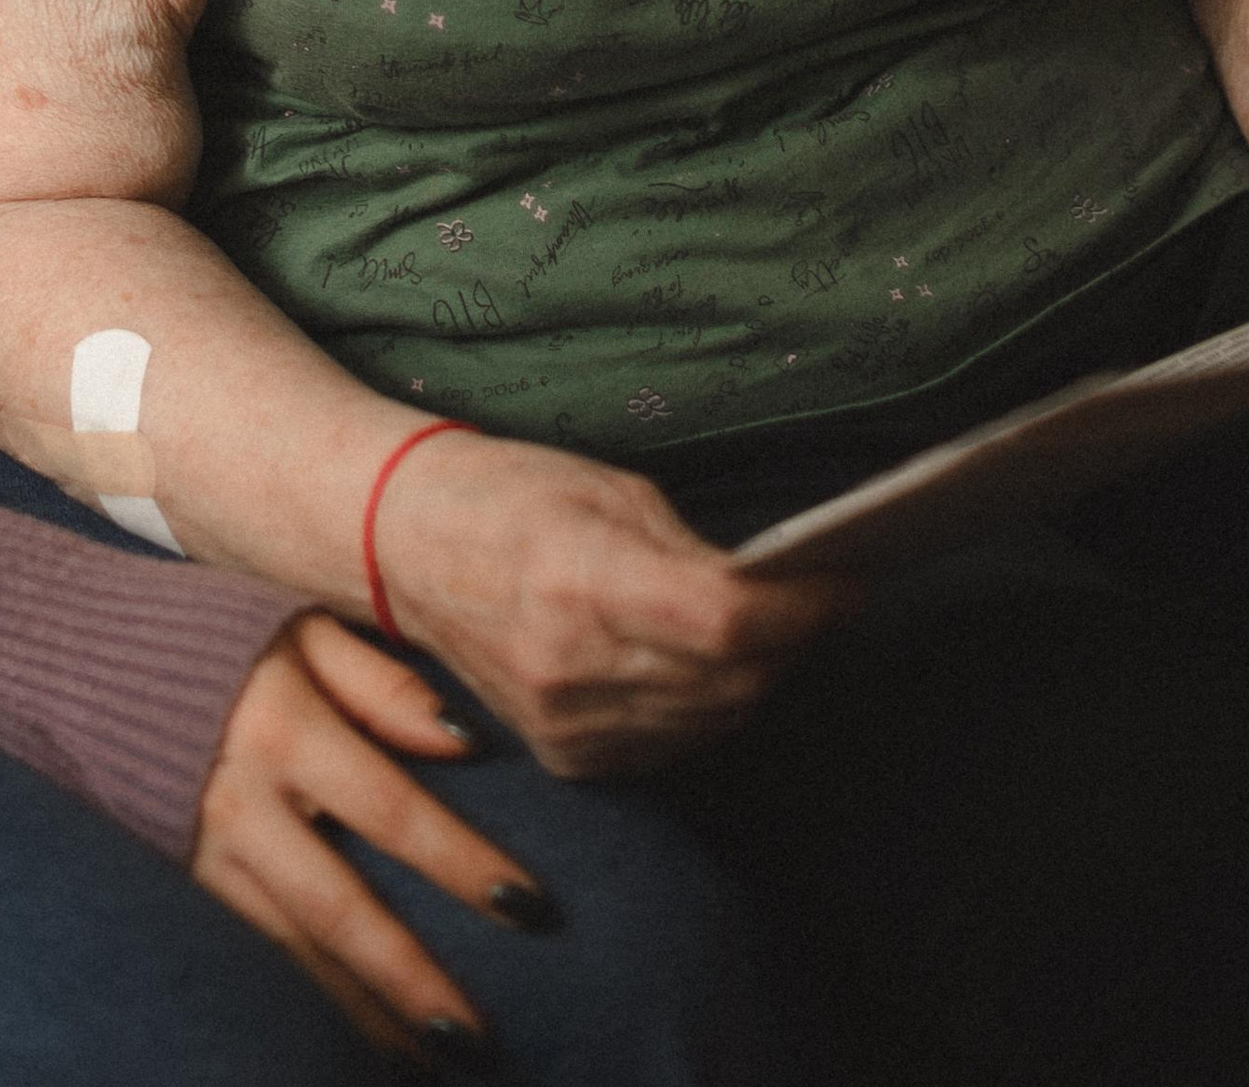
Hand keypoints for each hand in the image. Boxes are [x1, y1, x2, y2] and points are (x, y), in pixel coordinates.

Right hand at [194, 610, 553, 1062]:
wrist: (82, 658)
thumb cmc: (217, 634)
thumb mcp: (300, 627)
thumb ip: (382, 681)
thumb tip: (465, 741)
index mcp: (282, 728)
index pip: (391, 810)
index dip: (459, 863)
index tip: (527, 907)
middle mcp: (242, 804)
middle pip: (340, 910)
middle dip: (410, 979)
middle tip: (477, 1038)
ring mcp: (204, 855)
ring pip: (293, 952)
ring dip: (363, 1011)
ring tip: (428, 1058)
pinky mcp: (180, 885)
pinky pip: (253, 953)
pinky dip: (305, 997)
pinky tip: (352, 1032)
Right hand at [370, 426, 841, 779]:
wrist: (404, 549)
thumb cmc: (510, 496)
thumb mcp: (608, 490)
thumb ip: (693, 551)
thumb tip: (782, 590)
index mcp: (579, 578)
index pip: (727, 622)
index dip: (801, 608)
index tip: (844, 581)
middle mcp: (570, 666)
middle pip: (733, 681)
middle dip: (792, 641)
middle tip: (819, 597)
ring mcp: (565, 724)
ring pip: (712, 720)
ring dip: (756, 679)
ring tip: (771, 628)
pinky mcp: (565, 758)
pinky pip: (671, 745)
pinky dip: (706, 708)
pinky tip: (707, 665)